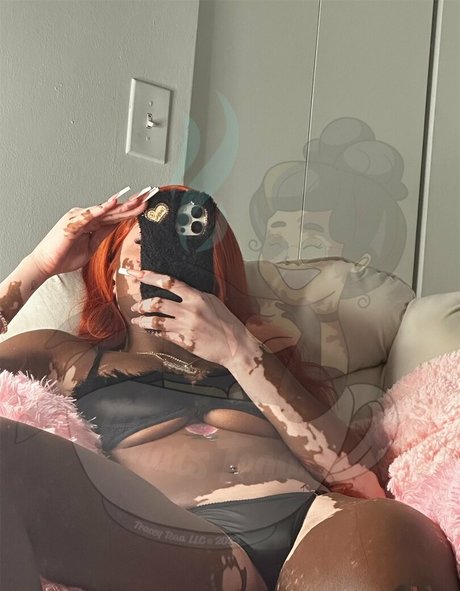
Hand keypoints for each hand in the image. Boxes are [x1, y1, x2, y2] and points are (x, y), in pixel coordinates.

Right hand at [29, 187, 151, 276]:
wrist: (46, 264)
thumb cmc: (65, 256)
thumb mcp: (92, 245)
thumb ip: (103, 234)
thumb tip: (117, 225)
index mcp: (91, 222)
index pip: (115, 215)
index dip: (131, 210)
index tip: (145, 205)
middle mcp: (86, 216)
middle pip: (113, 210)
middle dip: (132, 204)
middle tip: (148, 196)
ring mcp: (79, 217)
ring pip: (106, 210)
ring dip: (123, 205)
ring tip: (138, 200)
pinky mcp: (73, 222)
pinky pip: (91, 214)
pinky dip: (102, 208)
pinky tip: (114, 202)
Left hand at [128, 270, 248, 366]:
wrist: (236, 346)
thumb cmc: (227, 323)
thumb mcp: (213, 302)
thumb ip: (195, 296)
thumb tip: (179, 290)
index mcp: (197, 297)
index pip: (169, 282)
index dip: (149, 277)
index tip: (137, 274)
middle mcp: (190, 310)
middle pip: (157, 302)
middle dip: (142, 304)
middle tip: (136, 306)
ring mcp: (186, 326)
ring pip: (155, 320)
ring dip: (142, 320)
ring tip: (137, 320)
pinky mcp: (185, 341)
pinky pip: (162, 335)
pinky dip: (152, 332)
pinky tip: (149, 331)